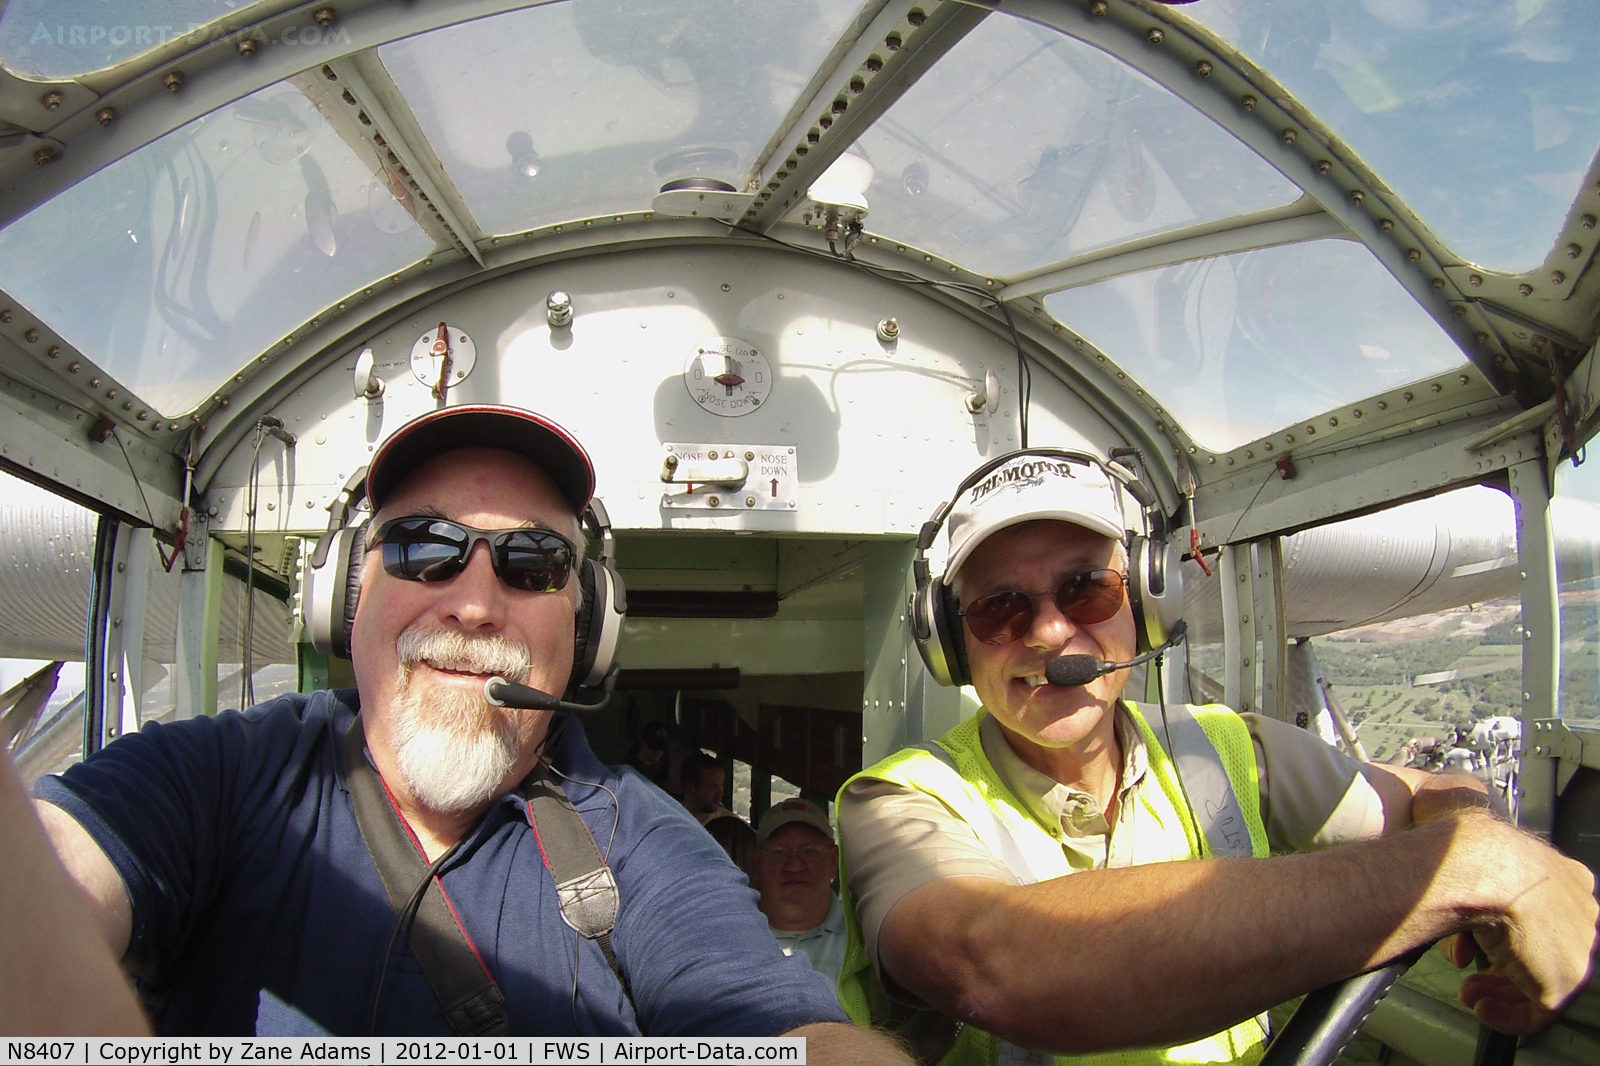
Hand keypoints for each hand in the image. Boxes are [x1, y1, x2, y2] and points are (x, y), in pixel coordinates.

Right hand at [1441, 819, 1599, 1034]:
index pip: (1548, 915)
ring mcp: (1577, 948)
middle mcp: (1581, 913)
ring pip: (1541, 982)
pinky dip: (1507, 1015)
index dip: (1512, 932)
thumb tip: (1449, 846)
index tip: (1484, 941)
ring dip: (1501, 992)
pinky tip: (1480, 1006)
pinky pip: (1537, 1011)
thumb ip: (1474, 853)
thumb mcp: (1472, 833)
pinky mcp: (1564, 980)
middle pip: (1544, 950)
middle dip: (1505, 966)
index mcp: (1567, 876)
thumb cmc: (1468, 846)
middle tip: (1474, 974)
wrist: (1480, 865)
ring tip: (1472, 993)